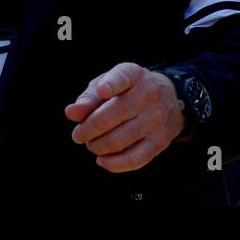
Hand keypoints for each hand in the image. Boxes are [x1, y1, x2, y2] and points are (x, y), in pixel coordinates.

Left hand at [64, 63, 184, 172]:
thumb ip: (88, 99)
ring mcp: (156, 119)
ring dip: (97, 147)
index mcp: (133, 75)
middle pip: (109, 118)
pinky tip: (103, 160)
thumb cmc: (128, 92)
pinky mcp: (160, 140)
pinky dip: (113, 164)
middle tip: (79, 134)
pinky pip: (134, 159)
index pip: (122, 78)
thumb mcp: (108, 85)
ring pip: (117, 141)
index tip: (102, 90)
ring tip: (93, 144)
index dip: (111, 84)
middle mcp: (148, 95)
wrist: (169, 98)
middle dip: (86, 131)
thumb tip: (71, 113)